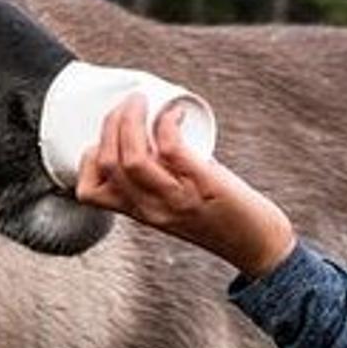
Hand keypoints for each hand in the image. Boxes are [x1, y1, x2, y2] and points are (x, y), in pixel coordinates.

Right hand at [73, 94, 296, 277]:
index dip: (89, 155)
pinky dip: (167, 123)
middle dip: (110, 123)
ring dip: (131, 119)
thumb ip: (157, 179)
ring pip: (132, 157)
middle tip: (128, 103)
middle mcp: (151, 208)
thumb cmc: (220, 219)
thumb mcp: (172, 205)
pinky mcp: (203, 186)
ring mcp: (176, 198)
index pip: (89, 190)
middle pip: (108, 164)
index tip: (109, 133)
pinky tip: (175, 114)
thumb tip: (153, 132)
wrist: (257, 245)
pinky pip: (171, 149)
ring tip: (141, 101)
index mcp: (140, 213)